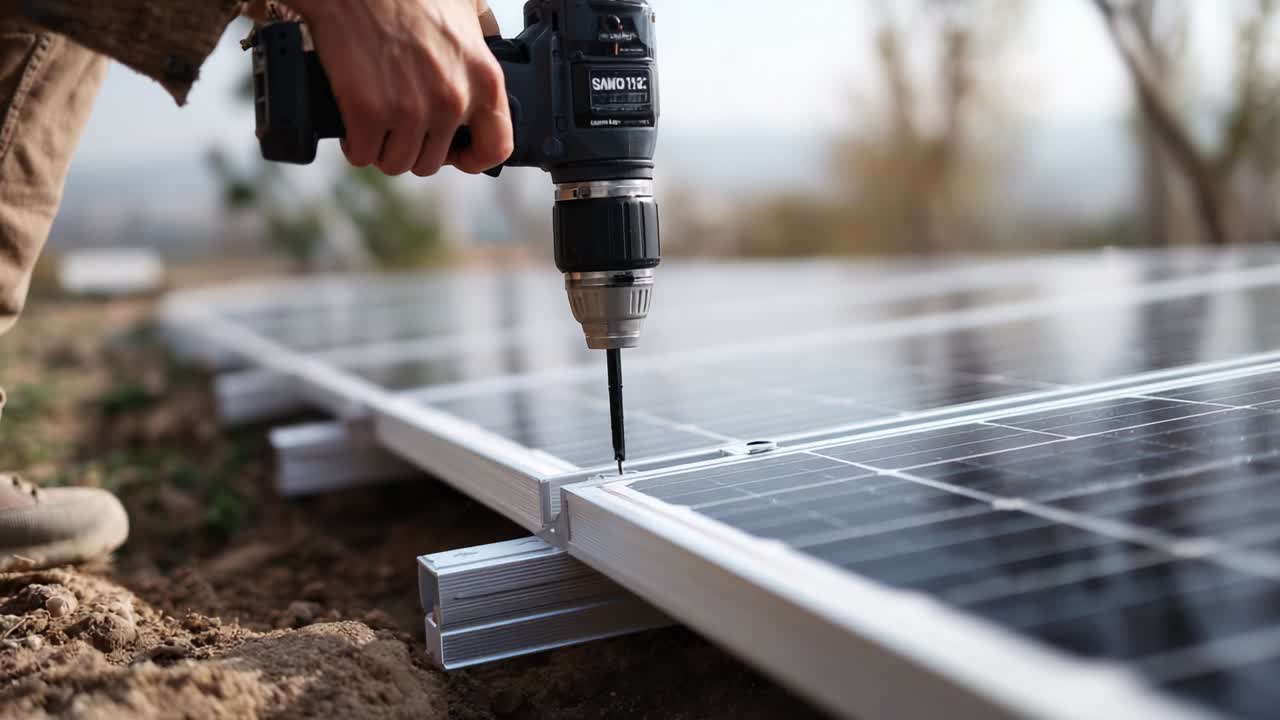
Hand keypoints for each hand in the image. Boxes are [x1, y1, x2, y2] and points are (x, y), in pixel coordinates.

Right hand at [281, 0, 512, 175]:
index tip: (457, 154)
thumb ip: (485, 36)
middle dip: (414, 148)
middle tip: (399, 126)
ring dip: (383, 149)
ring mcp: (409, 110)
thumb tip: (493, 41)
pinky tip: (354, 127)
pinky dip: (355, 145)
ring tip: (376, 125)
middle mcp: (452, 100)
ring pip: (397, 162)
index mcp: (483, 80)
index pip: (496, 147)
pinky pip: (362, 154)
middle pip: (434, 161)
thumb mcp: (466, 9)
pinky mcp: (367, 112)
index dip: (474, 159)